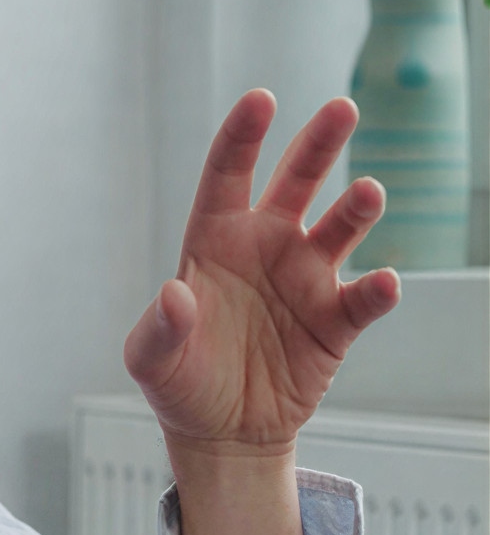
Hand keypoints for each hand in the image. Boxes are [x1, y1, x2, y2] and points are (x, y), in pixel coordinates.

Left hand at [124, 90, 398, 455]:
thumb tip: (176, 296)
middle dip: (317, 146)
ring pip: (338, 229)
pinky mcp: (335, 322)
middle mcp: (265, 249)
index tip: (260, 100)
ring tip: (368, 193)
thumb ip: (158, 329)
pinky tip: (383, 283)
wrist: (222, 434)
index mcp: (214, 243)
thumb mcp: (152, 362)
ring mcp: (304, 281)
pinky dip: (376, 290)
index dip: (241, 139)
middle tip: (341, 109)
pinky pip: (361, 299)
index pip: (227, 179)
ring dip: (355, 210)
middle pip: (296, 184)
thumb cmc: (181, 385)